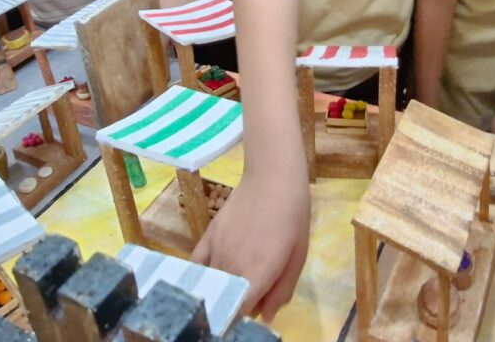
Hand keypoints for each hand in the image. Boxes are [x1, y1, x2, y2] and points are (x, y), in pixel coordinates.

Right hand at [193, 164, 310, 320]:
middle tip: (252, 295)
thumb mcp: (298, 255)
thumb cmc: (293, 213)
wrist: (272, 175)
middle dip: (237, 305)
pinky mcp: (206, 236)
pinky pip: (196, 265)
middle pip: (226, 301)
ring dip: (222, 290)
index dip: (246, 319)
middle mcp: (232, 266)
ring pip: (211, 285)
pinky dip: (200, 276)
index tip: (253, 315)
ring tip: (236, 284)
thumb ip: (282, 289)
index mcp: (257, 273)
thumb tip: (265, 317)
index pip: (240, 313)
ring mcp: (216, 251)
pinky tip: (209, 277)